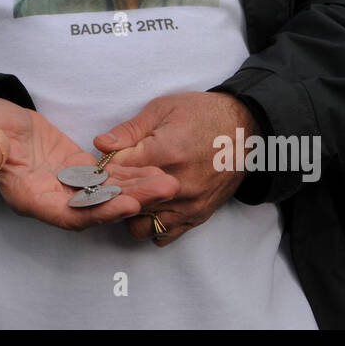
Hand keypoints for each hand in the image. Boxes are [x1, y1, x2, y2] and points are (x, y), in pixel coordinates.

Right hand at [0, 97, 177, 231]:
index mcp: (29, 196)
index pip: (67, 214)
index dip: (98, 212)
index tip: (126, 204)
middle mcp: (51, 198)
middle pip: (96, 208)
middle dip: (130, 200)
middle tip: (163, 190)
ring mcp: (65, 185)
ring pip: (106, 193)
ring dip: (136, 189)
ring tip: (167, 181)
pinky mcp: (76, 169)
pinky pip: (106, 176)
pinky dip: (129, 173)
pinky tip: (153, 168)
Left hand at [95, 91, 257, 246]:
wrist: (245, 130)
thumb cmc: (201, 114)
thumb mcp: (162, 110)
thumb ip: (129, 131)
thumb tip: (99, 145)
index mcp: (166, 154)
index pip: (117, 172)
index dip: (103, 169)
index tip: (102, 164)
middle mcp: (177, 185)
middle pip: (126, 202)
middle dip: (114, 193)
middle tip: (114, 180)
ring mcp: (189, 205)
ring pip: (141, 225)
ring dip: (130, 213)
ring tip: (131, 194)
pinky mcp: (198, 216)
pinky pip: (163, 235)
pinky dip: (151, 225)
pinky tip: (149, 206)